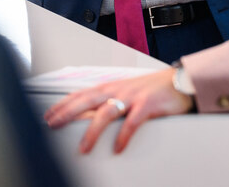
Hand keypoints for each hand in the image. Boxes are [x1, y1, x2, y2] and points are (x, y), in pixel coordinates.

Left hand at [44, 69, 193, 153]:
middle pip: (87, 100)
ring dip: (92, 131)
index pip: (81, 94)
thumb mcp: (126, 93)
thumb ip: (108, 101)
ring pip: (106, 113)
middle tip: (53, 126)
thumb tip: (87, 115)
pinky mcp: (147, 104)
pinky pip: (132, 122)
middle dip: (67, 113)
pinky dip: (123, 136)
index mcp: (111, 87)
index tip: (48, 115)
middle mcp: (118, 90)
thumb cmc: (152, 89)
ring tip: (84, 148)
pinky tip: (117, 148)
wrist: (180, 81)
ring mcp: (132, 96)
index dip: (63, 104)